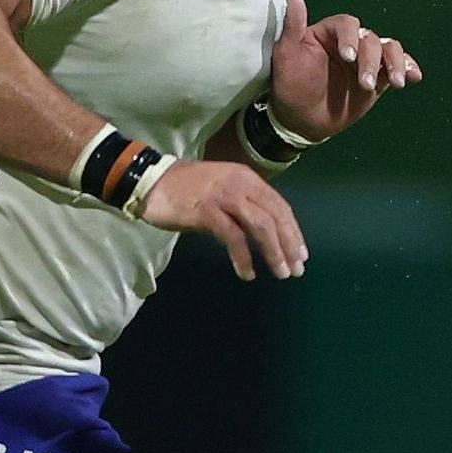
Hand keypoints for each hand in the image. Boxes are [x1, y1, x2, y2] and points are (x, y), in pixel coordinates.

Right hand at [143, 157, 306, 281]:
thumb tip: (265, 232)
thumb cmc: (185, 189)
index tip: (301, 253)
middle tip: (297, 268)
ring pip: (261, 226)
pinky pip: (233, 237)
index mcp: (248, 179)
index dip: (293, 231)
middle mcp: (241, 185)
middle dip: (289, 245)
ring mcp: (224, 197)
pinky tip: (248, 273)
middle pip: (276, 217)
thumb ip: (244, 206)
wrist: (150, 181)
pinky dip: (244, 257)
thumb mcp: (222, 190)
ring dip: (274, 252)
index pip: (280, 206)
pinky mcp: (207, 212)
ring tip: (281, 273)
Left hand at [268, 0, 421, 145]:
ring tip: (396, 82)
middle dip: (371, 60)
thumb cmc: (290, 85)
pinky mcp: (379, 78)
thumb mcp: (286, 55)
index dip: (350, 38)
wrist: (302, 120)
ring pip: (389, 49)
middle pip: (370, 39)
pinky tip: (413, 77)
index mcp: (329, 33)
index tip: (347, 57)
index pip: (347, 24)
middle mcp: (350, 43)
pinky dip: (409, 68)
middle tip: (364, 84)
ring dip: (395, 63)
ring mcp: (366, 60)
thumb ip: (293, 24)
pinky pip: (399, 67)